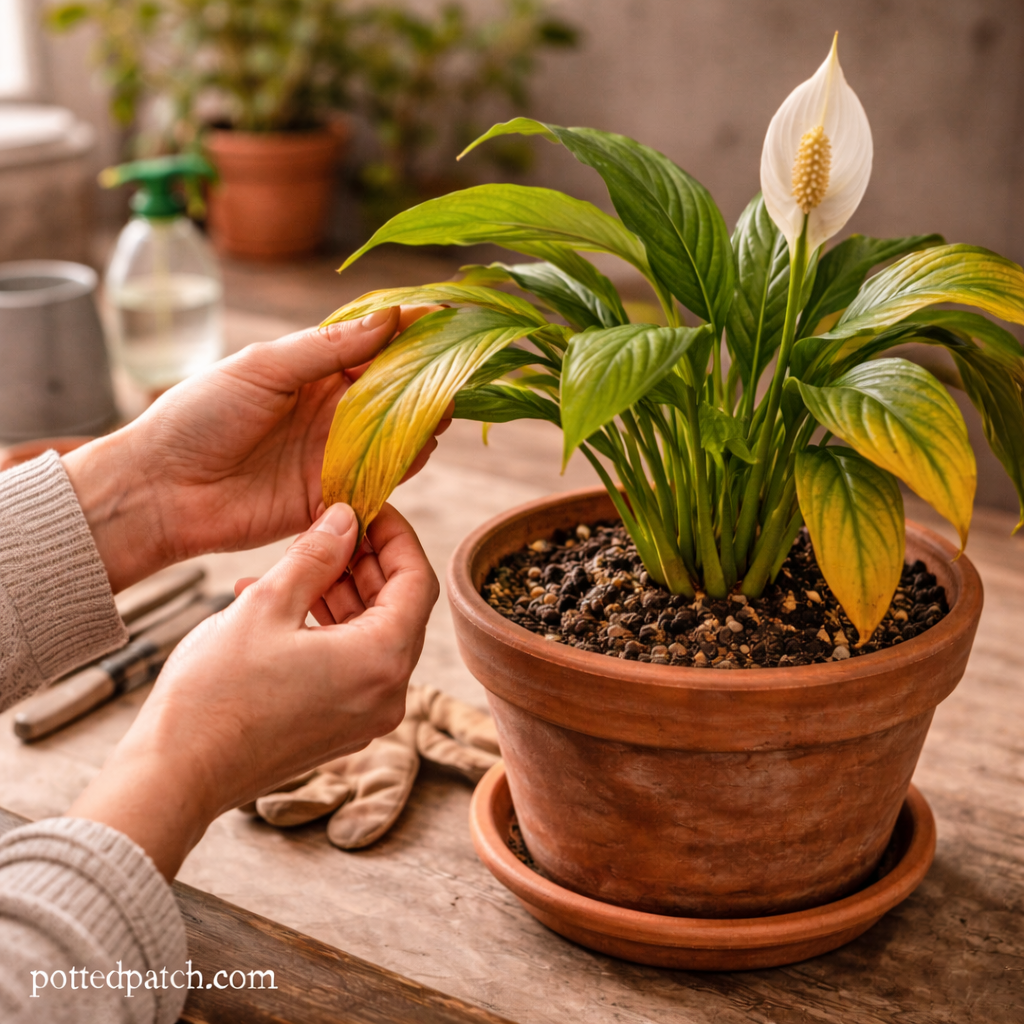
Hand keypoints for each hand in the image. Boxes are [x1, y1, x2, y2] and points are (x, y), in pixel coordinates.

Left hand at [63, 307, 450, 590]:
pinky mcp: (331, 494)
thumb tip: (389, 318)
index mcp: (310, 369)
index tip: (445, 319)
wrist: (162, 490)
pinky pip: (378, 478)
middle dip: (425, 380)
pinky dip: (403, 465)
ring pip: (393, 434)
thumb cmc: (198, 416)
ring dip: (421, 422)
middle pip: (392, 391)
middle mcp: (329, 409)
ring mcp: (332, 452)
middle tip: (456, 372)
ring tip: (445, 408)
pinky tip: (421, 448)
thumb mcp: (262, 367)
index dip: (408, 331)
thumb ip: (326, 348)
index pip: (371, 344)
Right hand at [67, 500, 437, 879]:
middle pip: (398, 609)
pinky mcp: (338, 729)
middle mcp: (387, 695)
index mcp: (382, 661)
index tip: (366, 509)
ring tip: (296, 563)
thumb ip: (316, 556)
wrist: (175, 775)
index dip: (395, 537)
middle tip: (330, 529)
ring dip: (341, 594)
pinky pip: (349, 664)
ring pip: (371, 636)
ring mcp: (364, 718)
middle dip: (366, 563)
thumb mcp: (267, 603)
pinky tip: (280, 603)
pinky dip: (326, 628)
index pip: (417, 581)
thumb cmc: (216, 692)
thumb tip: (346, 519)